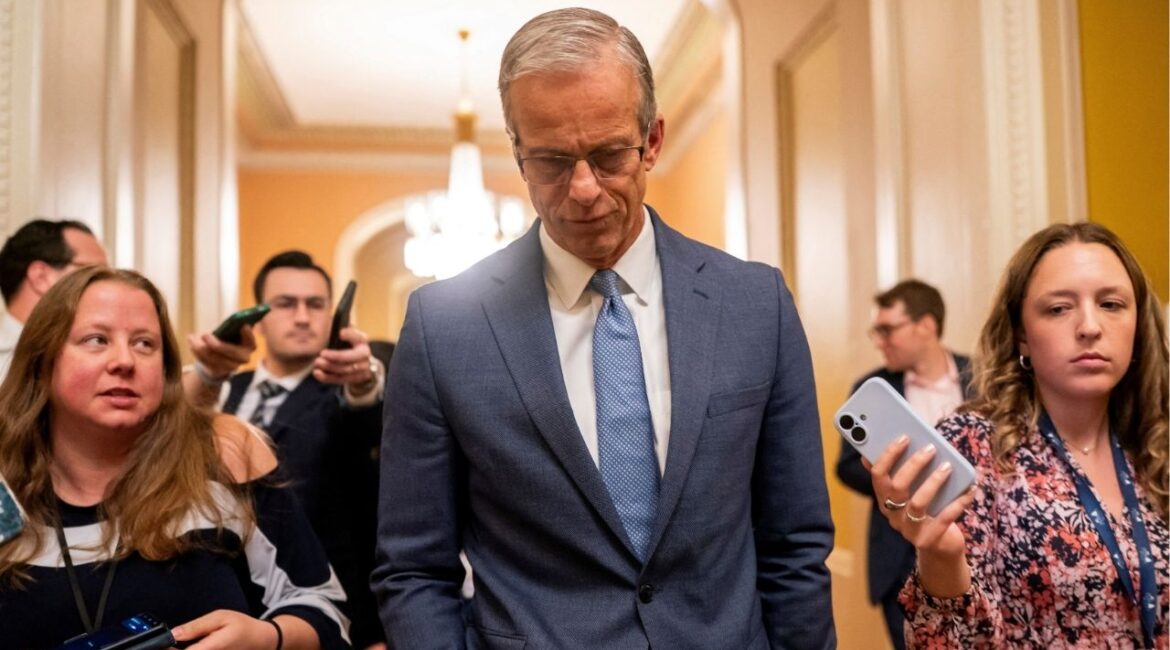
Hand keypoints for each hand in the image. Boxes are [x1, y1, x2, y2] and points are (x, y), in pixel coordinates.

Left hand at [171, 610, 278, 649]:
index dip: (167, 649)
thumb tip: (174, 633)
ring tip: (175, 644)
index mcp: (211, 648)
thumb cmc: (241, 627)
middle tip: (166, 642)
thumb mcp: (220, 617)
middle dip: (171, 649)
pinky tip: (187, 646)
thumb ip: (196, 627)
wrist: (259, 641)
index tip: (160, 642)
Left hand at [188, 326, 256, 380]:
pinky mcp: (219, 371)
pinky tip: (192, 344)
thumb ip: (228, 328)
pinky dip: (197, 352)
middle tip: (205, 334)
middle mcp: (244, 358)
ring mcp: (232, 366)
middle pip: (232, 352)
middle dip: (217, 344)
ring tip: (192, 338)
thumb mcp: (229, 332)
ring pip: (215, 358)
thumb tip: (220, 328)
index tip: (243, 326)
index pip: (251, 341)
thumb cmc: (226, 339)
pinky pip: (206, 362)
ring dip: (201, 347)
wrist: (219, 358)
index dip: (248, 335)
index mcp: (249, 345)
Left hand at [313, 325, 375, 392]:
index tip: (340, 333)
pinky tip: (317, 373)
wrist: (361, 362)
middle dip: (336, 356)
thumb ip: (343, 330)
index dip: (350, 335)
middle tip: (321, 354)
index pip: (358, 337)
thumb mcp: (348, 335)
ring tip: (317, 362)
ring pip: (345, 370)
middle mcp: (365, 355)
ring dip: (329, 367)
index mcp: (362, 341)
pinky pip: (340, 380)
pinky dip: (327, 377)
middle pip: (351, 357)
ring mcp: (361, 369)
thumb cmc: (350, 345)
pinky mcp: (354, 379)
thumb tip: (334, 326)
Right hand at [864, 435, 974, 558]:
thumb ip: (906, 472)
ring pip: (918, 502)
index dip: (889, 455)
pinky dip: (959, 502)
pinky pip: (945, 518)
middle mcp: (893, 514)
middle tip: (931, 448)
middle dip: (914, 465)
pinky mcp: (929, 540)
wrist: (940, 549)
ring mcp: (909, 530)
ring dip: (934, 482)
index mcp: (884, 498)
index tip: (904, 437)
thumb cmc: (928, 511)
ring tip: (948, 466)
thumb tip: (903, 442)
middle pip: (897, 487)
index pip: (878, 475)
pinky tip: (970, 488)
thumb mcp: (913, 492)